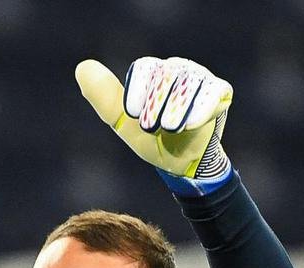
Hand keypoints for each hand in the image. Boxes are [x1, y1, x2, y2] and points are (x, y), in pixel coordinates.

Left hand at [75, 56, 233, 195]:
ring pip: (188, 84)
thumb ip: (104, 97)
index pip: (145, 69)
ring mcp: (200, 79)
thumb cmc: (151, 139)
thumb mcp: (123, 121)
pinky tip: (190, 124)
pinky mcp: (220, 92)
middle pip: (167, 75)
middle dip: (156, 103)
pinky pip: (211, 93)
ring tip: (170, 128)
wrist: (180, 163)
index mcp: (153, 72)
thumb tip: (82, 68)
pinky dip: (199, 109)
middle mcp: (177, 69)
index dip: (137, 91)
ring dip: (176, 108)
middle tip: (151, 127)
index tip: (132, 114)